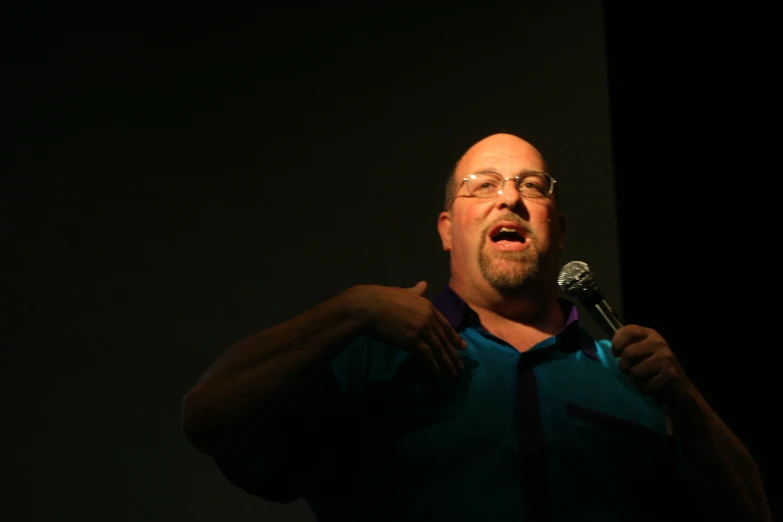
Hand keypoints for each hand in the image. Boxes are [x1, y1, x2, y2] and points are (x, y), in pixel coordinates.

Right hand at [351, 281, 466, 378]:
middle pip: (444, 339)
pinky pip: (427, 356)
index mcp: (427, 306)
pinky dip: (434, 367)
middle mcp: (428, 317)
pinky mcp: (412, 341)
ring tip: (453, 375)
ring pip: (438, 349)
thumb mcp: (403, 292)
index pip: (445, 324)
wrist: (367, 306)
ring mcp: (421, 329)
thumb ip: (415, 291)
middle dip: (453, 355)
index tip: (463, 347)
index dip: (454, 337)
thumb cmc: (381, 298)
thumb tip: (424, 283)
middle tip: (461, 367)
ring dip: (447, 364)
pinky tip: (438, 376)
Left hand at [611, 325, 691, 403]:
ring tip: (643, 378)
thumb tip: (612, 352)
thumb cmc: (651, 367)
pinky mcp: (670, 374)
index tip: (616, 353)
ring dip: (635, 380)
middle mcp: (659, 342)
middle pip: (628, 354)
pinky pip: (645, 386)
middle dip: (623, 367)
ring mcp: (666, 358)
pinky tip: (652, 386)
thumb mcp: (640, 351)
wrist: (678, 386)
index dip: (616, 343)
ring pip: (635, 372)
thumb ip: (627, 347)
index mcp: (649, 334)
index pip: (628, 331)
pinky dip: (644, 390)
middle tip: (628, 371)